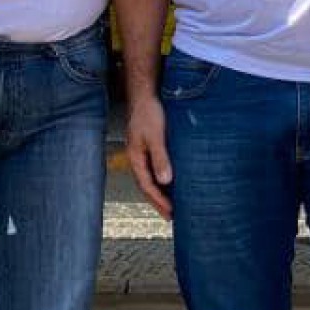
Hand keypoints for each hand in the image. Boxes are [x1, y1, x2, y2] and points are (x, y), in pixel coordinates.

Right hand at [126, 92, 173, 220]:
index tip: (171, 214)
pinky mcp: (149, 145)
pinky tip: (172, 180)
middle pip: (147, 185)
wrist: (145, 93)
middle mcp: (137, 157)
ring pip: (151, 176)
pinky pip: (155, 167)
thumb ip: (160, 158)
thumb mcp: (155, 136)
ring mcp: (142, 151)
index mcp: (135, 158)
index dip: (159, 201)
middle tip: (171, 216)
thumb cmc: (149, 112)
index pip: (147, 186)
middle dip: (158, 201)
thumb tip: (165, 181)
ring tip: (173, 203)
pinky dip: (163, 177)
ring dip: (161, 191)